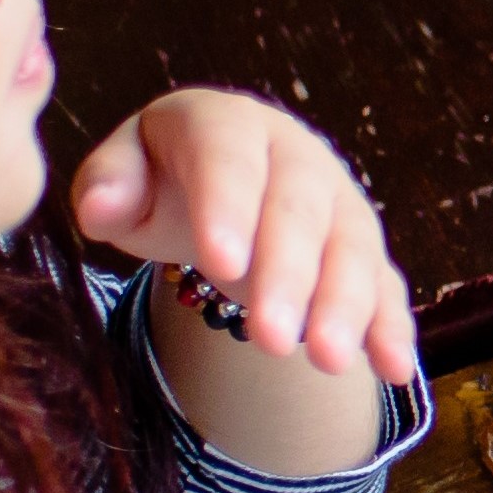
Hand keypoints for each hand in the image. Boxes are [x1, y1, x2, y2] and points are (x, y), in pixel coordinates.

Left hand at [70, 87, 419, 387]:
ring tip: (329, 362)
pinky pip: (385, 285)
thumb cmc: (162, 178)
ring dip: (345, 306)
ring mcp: (337, 202)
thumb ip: (108, 184)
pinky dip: (392, 326)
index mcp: (227, 125)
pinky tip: (392, 367)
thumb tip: (100, 206)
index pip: (229, 159)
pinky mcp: (362, 248)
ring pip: (351, 249)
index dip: (229, 207)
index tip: (223, 261)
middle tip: (272, 336)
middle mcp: (294, 157)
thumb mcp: (122, 174)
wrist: (221, 177)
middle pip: (299, 211)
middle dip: (290, 275)